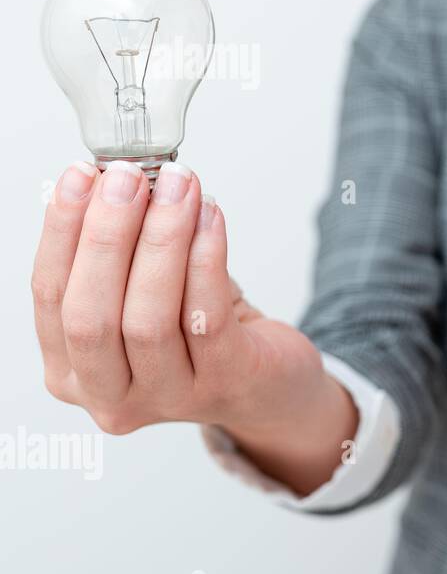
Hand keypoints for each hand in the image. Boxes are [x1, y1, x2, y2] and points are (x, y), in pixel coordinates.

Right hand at [31, 160, 353, 492]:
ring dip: (161, 240)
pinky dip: (206, 258)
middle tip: (129, 177)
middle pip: (90, 316)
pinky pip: (206, 317)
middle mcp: (111, 396)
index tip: (83, 176)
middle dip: (107, 236)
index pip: (51, 296)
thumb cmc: (201, 334)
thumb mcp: (144, 295)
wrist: (268, 383)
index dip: (62, 231)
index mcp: (73, 371)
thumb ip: (121, 251)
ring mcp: (169, 397)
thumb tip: (112, 180)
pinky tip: (210, 217)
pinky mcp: (225, 383)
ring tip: (178, 188)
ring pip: (148, 318)